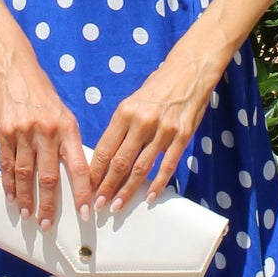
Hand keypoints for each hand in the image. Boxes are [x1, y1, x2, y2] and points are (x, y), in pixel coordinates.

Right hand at [0, 59, 92, 230]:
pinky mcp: (4, 131)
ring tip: (28, 216)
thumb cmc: (43, 95)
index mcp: (67, 127)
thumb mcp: (64, 113)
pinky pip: (8, 164)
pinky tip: (12, 197)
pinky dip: (9, 183)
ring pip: (26, 174)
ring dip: (26, 199)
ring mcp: (24, 132)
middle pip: (49, 177)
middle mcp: (47, 131)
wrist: (14, 69)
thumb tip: (74, 173)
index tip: (87, 213)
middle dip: (49, 205)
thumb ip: (68, 141)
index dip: (83, 192)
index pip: (79, 167)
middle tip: (49, 225)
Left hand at [89, 42, 221, 213]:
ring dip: (128, 190)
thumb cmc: (158, 87)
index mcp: (125, 113)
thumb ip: (121, 127)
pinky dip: (158, 184)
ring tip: (117, 205)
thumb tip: (107, 155)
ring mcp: (164, 130)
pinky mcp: (183, 136)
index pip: (105, 148)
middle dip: (107, 187)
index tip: (87, 188)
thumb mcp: (132, 102)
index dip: (95, 172)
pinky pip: (167, 165)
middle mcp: (142, 122)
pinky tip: (150, 197)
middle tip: (98, 205)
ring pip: (141, 168)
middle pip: (120, 162)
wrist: (189, 71)